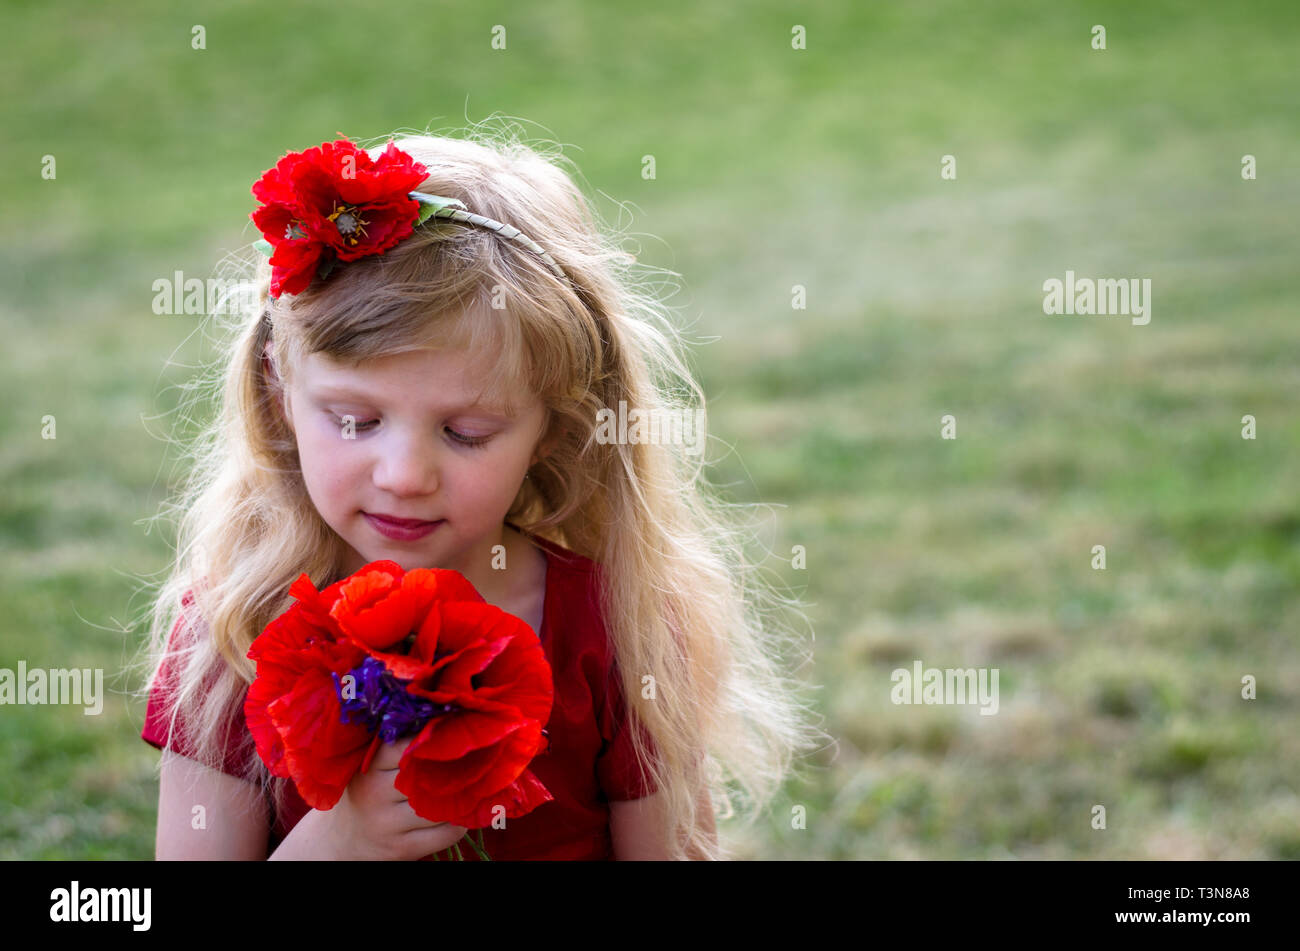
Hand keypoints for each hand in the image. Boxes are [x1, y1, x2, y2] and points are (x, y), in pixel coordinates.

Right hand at [314, 736, 467, 859]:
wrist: (341, 841)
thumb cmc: (366, 791)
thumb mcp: (369, 764)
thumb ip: (398, 745)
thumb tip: (449, 717)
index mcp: (369, 766)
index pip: (410, 745)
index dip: (439, 740)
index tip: (458, 735)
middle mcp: (374, 793)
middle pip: (431, 776)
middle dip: (458, 769)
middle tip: (478, 760)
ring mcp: (387, 824)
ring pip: (442, 806)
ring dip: (463, 799)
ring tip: (471, 788)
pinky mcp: (401, 849)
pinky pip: (446, 834)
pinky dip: (460, 824)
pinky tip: (458, 815)